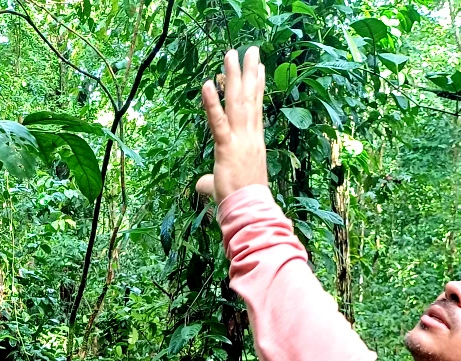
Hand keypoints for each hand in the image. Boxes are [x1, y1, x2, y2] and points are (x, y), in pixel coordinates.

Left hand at [196, 47, 267, 204]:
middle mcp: (250, 136)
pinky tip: (208, 84)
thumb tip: (200, 185)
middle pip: (249, 98)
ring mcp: (239, 140)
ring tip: (230, 54)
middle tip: (248, 50)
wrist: (249, 211)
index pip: (256, 109)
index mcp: (253, 143)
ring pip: (237, 102)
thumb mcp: (224, 186)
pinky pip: (217, 122)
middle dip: (248, 72)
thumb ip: (211, 182)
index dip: (257, 87)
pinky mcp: (226, 147)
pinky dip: (212, 103)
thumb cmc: (241, 201)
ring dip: (233, 77)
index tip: (259, 68)